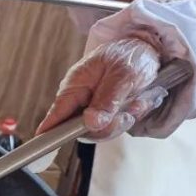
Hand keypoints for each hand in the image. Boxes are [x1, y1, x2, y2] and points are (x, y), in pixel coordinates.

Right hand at [37, 37, 165, 140]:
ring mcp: (92, 109)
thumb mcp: (123, 74)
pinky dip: (129, 118)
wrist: (149, 49)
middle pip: (81, 130)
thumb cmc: (131, 54)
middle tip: (127, 114)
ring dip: (123, 120)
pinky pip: (113, 127)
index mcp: (75, 85)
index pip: (57, 113)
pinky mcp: (105, 114)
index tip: (46, 145)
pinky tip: (138, 103)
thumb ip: (108, 100)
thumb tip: (91, 123)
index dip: (49, 132)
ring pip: (100, 131)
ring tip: (137, 102)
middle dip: (108, 126)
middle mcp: (80, 100)